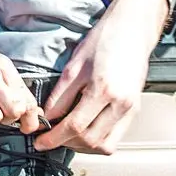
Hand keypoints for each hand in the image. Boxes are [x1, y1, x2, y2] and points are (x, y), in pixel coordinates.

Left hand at [35, 0, 167, 154]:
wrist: (133, 29)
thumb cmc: (106, 39)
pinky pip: (116, 137)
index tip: (41, 141)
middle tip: (50, 137)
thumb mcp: (74, 65)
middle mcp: (121, 103)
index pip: (75, 126)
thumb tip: (48, 117)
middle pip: (90, 140)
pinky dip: (98, 140)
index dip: (54, 138)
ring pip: (105, 145)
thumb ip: (60, 96)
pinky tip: (85, 130)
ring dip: (83, 146)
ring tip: (67, 135)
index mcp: (104, 89)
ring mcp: (131, 108)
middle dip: (66, 143)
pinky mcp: (134, 110)